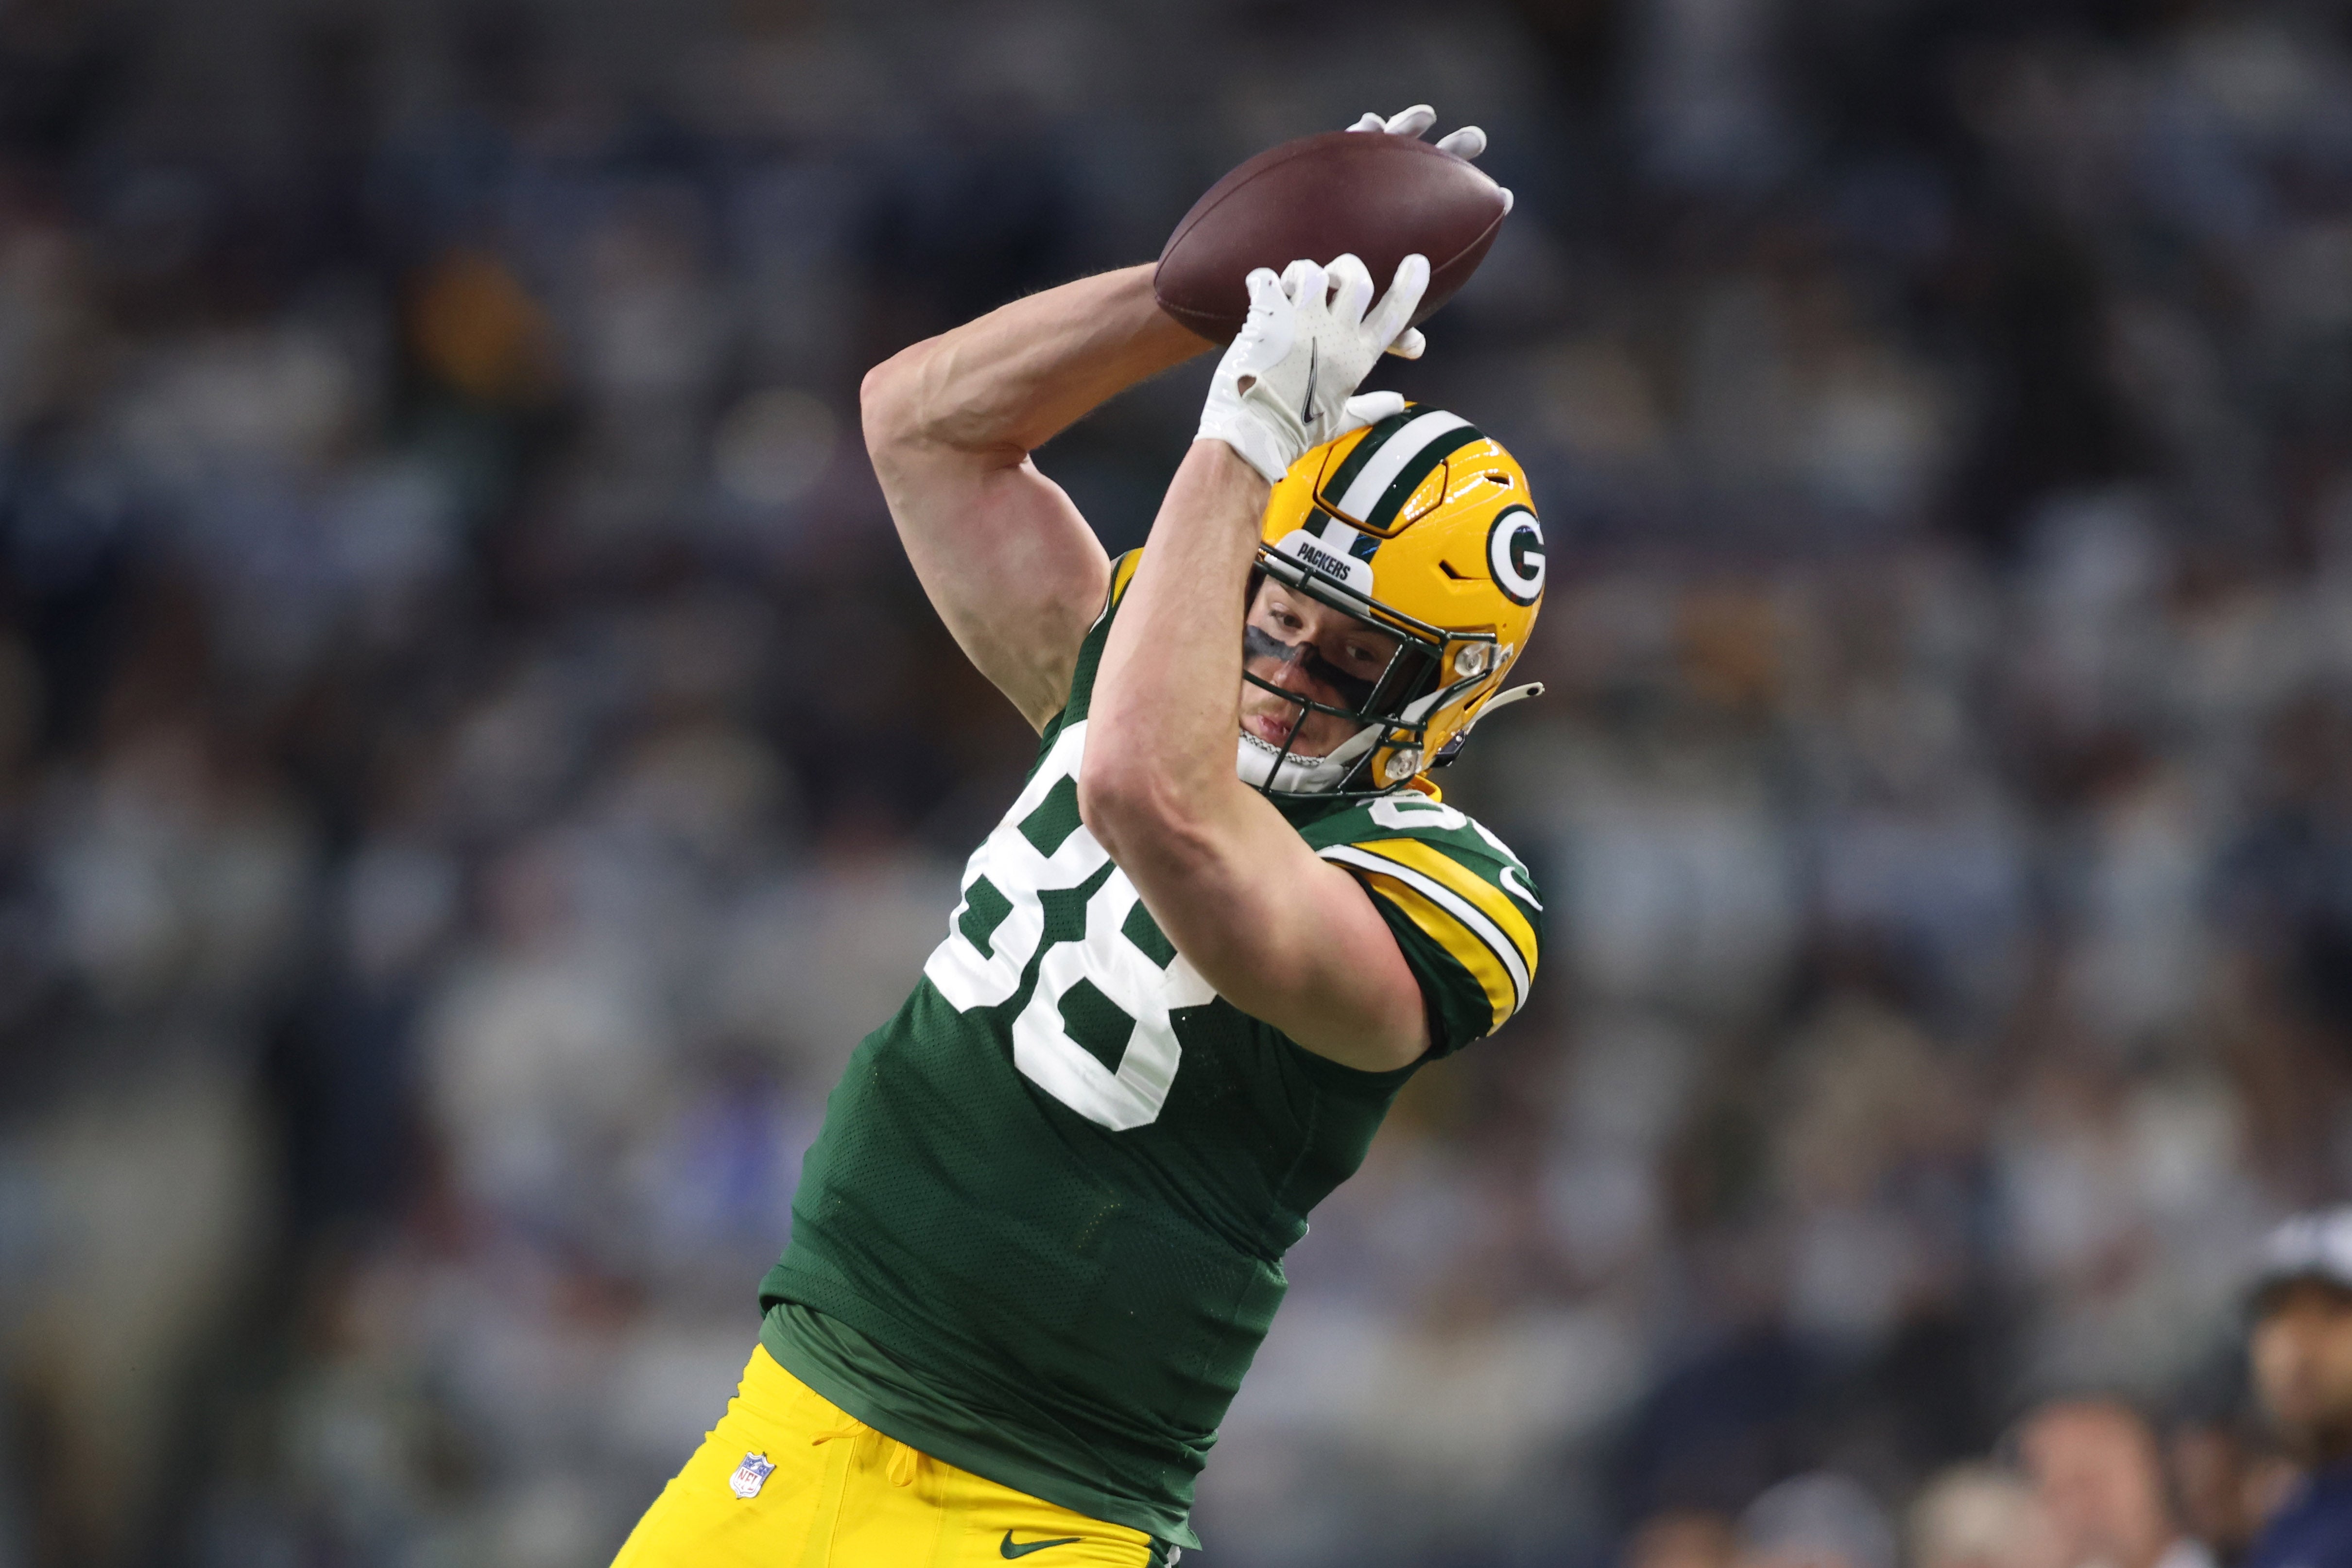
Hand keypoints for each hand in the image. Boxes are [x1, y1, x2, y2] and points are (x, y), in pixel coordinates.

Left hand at [1196, 254, 1425, 484]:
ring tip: (1292, 286)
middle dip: (1347, 269)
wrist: (1254, 434)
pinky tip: (1259, 289)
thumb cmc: (1296, 431)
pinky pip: (1268, 279)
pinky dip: (1262, 279)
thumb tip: (1398, 403)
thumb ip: (1371, 408)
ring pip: (1314, 272)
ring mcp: (1302, 324)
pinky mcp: (1269, 318)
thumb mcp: (1340, 421)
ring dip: (1303, 272)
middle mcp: (1335, 336)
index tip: (1417, 263)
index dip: (1410, 286)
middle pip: (1358, 280)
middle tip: (1332, 278)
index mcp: (1357, 359)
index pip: (1394, 315)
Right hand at [1345, 105, 1509, 359]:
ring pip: (1395, 150)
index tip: (1506, 198)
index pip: (1452, 217)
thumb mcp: (1360, 320)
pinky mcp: (1332, 170)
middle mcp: (1390, 206)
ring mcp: (1363, 184)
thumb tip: (1418, 348)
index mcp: (1408, 236)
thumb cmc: (1324, 307)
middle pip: (1431, 174)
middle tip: (1476, 142)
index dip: (1482, 206)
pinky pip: (1349, 147)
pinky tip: (1372, 123)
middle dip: (1456, 152)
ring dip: (1411, 127)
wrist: (1281, 280)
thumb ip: (1388, 331)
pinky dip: (1364, 132)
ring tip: (1427, 117)